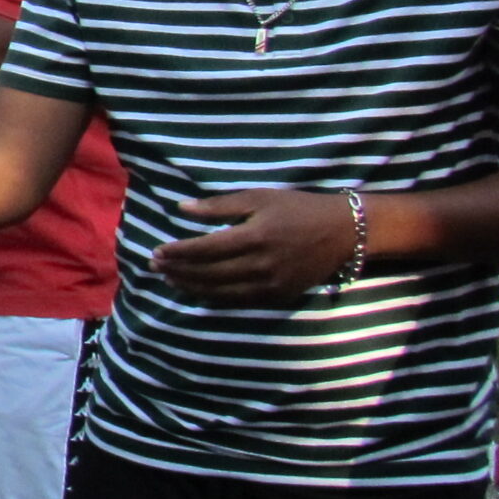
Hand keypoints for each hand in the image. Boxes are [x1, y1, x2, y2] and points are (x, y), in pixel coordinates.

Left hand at [150, 190, 354, 304]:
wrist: (343, 232)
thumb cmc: (297, 208)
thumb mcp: (260, 197)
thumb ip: (219, 206)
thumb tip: (181, 208)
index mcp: (254, 236)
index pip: (205, 249)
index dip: (179, 252)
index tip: (158, 251)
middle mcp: (260, 264)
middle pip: (209, 273)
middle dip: (178, 270)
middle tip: (155, 267)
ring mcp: (270, 284)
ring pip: (220, 291)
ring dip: (191, 286)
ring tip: (170, 280)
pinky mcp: (278, 295)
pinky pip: (238, 301)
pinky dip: (213, 298)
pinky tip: (197, 292)